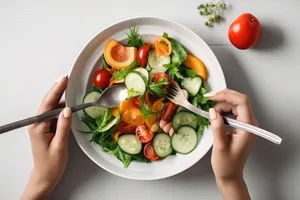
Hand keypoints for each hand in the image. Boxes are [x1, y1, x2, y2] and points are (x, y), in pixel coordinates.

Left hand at [21, 76, 71, 199]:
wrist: (45, 176)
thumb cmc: (52, 164)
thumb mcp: (60, 145)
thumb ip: (64, 126)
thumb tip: (69, 109)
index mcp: (38, 127)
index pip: (48, 104)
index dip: (57, 90)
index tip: (64, 80)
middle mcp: (37, 124)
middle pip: (48, 103)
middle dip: (58, 90)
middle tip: (67, 79)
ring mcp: (41, 126)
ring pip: (51, 108)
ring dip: (61, 99)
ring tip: (71, 90)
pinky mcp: (46, 128)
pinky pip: (54, 115)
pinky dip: (61, 108)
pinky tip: (69, 105)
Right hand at [206, 89, 257, 199]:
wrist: (230, 175)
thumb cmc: (226, 164)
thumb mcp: (220, 146)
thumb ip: (217, 127)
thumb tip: (212, 111)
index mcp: (248, 127)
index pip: (242, 102)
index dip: (227, 95)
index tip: (212, 97)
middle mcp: (249, 124)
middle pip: (238, 101)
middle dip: (223, 98)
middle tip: (208, 100)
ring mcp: (245, 125)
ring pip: (234, 105)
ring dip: (221, 104)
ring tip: (210, 112)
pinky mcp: (240, 127)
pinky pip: (232, 112)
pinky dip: (222, 110)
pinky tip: (214, 115)